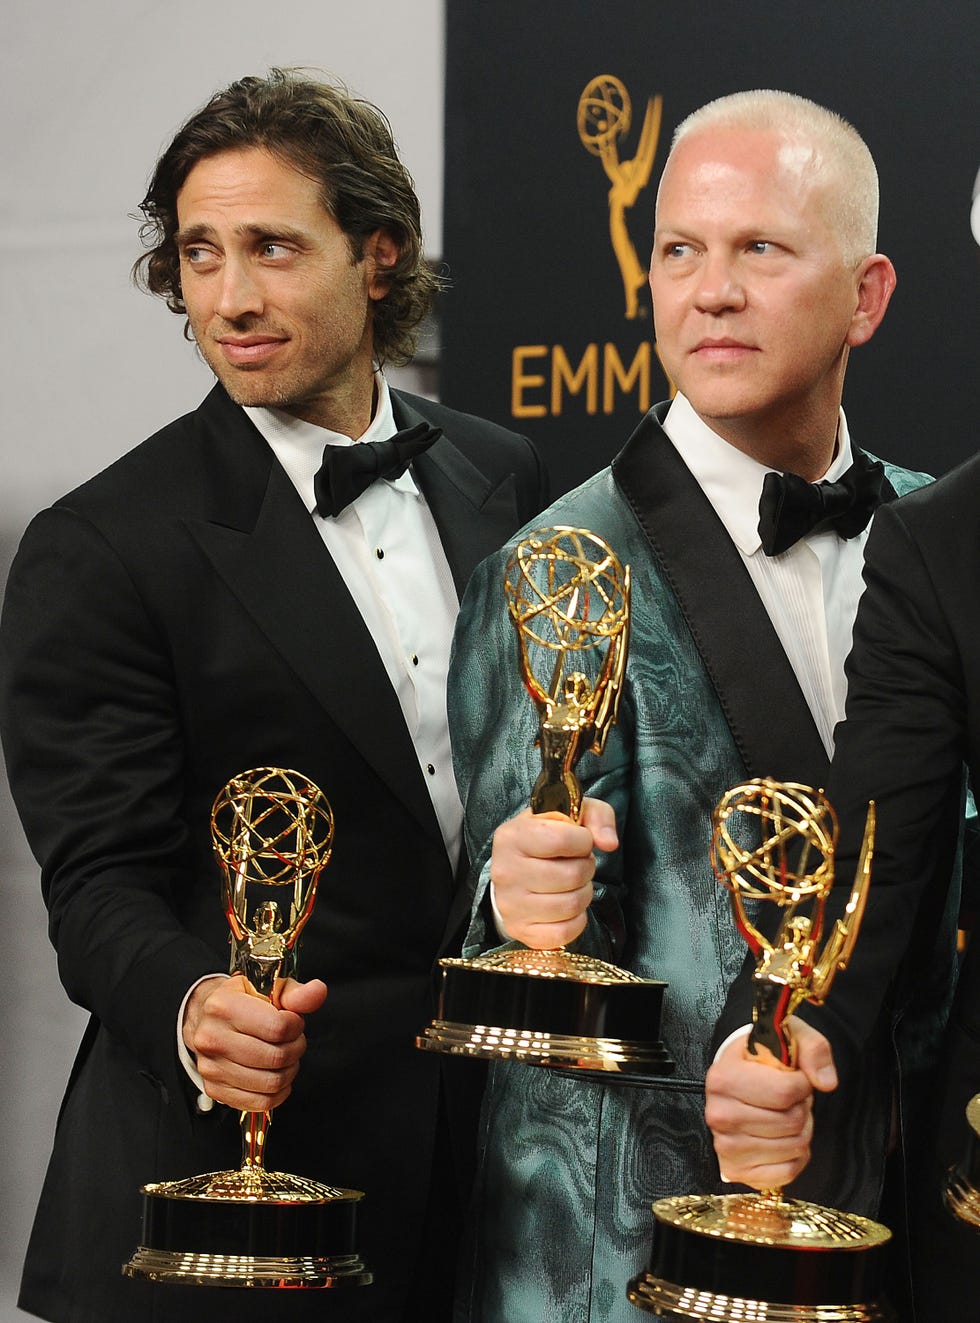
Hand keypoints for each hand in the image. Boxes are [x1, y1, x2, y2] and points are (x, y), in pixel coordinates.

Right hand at [182, 973, 327, 1111]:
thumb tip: (317, 991)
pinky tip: (276, 1075)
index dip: (296, 1026)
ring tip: (285, 1056)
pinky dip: (278, 1092)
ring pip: (271, 1083)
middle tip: (293, 1040)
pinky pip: (260, 1103)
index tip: (293, 1022)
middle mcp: (212, 1038)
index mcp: (223, 1006)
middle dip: (295, 1049)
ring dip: (288, 1071)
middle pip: (275, 1057)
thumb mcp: (268, 987)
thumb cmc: (241, 1001)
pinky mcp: (214, 1089)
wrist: (206, 1018)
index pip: (277, 1027)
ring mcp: (211, 1067)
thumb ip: (295, 993)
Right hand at [490, 797, 617, 947]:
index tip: (579, 841)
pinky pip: (564, 932)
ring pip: (571, 905)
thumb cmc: (546, 837)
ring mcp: (510, 904)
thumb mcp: (570, 814)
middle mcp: (506, 871)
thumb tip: (609, 843)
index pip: (562, 840)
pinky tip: (568, 905)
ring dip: (583, 893)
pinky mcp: (519, 929)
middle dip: (586, 868)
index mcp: (512, 836)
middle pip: (572, 875)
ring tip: (572, 884)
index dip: (583, 841)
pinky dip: (576, 920)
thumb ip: (597, 816)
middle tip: (577, 864)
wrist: (515, 869)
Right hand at [704, 1018, 837, 1189]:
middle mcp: (719, 1114)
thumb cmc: (763, 1061)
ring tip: (785, 1114)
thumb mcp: (788, 1037)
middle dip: (802, 1108)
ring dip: (801, 1131)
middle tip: (789, 1098)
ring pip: (793, 1146)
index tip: (795, 1078)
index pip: (784, 1092)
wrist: (738, 1082)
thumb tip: (825, 1082)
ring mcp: (726, 1146)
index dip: (802, 1084)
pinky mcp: (737, 1170)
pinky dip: (795, 1157)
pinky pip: (787, 1171)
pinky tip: (783, 1138)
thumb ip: (813, 1049)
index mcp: (724, 1078)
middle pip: (792, 1122)